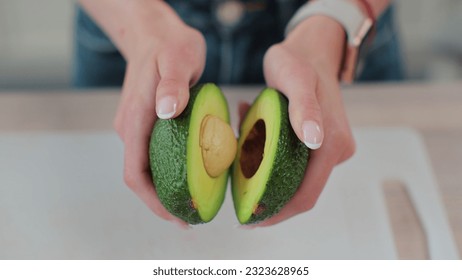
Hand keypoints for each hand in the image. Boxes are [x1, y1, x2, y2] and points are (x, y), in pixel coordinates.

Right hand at [112, 2, 205, 227]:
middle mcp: (131, 128)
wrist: (154, 34)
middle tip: (191, 218)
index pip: (135, 173)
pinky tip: (190, 176)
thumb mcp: (178, 58)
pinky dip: (169, 171)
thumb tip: (167, 112)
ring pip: (146, 168)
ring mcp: (137, 126)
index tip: (176, 216)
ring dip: (165, 189)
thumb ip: (173, 85)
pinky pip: (153, 155)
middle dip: (162, 203)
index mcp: (135, 119)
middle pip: (139, 178)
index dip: (154, 201)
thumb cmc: (170, 45)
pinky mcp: (146, 122)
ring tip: (192, 203)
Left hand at [257, 16, 355, 225]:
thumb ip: (304, 108)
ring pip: (293, 176)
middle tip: (237, 198)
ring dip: (264, 173)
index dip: (277, 213)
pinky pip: (291, 159)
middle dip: (267, 198)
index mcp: (332, 144)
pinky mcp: (319, 143)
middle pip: (300, 192)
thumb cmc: (298, 60)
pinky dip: (267, 155)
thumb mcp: (295, 78)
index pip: (306, 196)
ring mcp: (328, 148)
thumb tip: (314, 140)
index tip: (250, 219)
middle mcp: (335, 151)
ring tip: (237, 158)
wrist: (311, 49)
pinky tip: (249, 136)